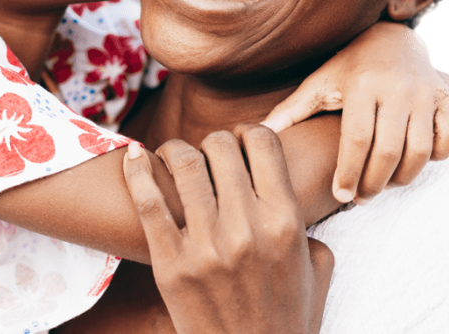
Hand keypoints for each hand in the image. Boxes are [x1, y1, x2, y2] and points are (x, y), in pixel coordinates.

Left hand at [121, 126, 334, 333]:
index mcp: (285, 221)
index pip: (263, 142)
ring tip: (173, 156)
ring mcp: (206, 246)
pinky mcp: (171, 264)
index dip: (247, 133)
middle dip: (211, 142)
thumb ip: (306, 220)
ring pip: (184, 163)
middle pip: (219, 146)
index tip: (238, 143)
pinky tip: (132, 156)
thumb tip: (283, 184)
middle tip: (205, 155)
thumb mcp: (316, 266)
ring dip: (175, 150)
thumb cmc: (286, 317)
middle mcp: (247, 228)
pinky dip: (136, 171)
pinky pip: (148, 202)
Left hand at [260, 21, 448, 205]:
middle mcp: (395, 88)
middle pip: (388, 151)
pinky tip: (410, 165)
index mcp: (360, 85)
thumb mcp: (318, 84)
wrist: (394, 41)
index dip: (348, 173)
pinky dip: (433, 160)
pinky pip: (447, 141)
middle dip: (373, 183)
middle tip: (360, 198)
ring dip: (402, 177)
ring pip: (419, 151)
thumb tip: (253, 134)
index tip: (340, 196)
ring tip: (382, 185)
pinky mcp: (446, 99)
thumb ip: (289, 111)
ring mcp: (425, 94)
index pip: (355, 139)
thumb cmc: (348, 69)